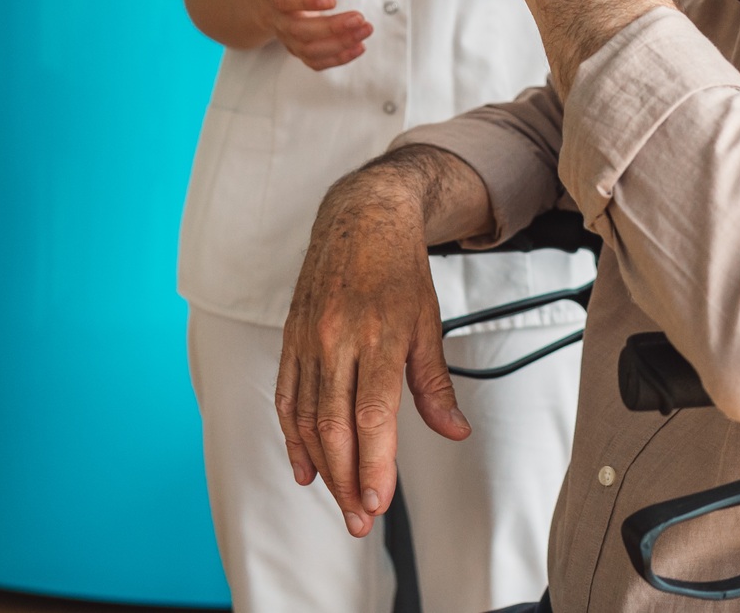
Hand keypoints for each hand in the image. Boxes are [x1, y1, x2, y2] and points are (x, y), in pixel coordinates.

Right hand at [251, 0, 375, 69]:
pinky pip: (314, 62)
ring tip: (365, 30)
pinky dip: (338, 59)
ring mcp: (286, 36)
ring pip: (308, 50)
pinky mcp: (296, 49)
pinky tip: (359, 47)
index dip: (306, 2)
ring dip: (339, 44)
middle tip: (360, 18)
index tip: (333, 0)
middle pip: (299, 30)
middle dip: (332, 27)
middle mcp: (277, 17)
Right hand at [277, 157, 472, 536]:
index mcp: (378, 336)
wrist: (360, 219)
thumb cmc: (398, 271)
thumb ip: (435, 383)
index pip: (371, 415)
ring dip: (321, 468)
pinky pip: (285, 397)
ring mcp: (308, 340)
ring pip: (306, 418)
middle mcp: (337, 339)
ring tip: (340, 501)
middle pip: (335, 427)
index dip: (374, 464)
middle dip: (347, 481)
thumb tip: (454, 430)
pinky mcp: (290, 339)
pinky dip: (291, 437)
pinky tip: (303, 467)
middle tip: (360, 520)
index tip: (379, 502)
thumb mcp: (428, 323)